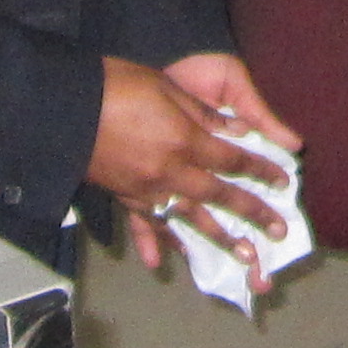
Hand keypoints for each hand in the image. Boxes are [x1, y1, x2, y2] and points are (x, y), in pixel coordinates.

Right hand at [91, 52, 298, 273]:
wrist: (63, 105)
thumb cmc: (117, 84)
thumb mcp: (167, 87)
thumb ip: (203, 113)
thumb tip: (236, 130)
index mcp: (184, 140)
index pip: (233, 161)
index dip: (262, 170)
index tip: (284, 181)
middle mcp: (169, 172)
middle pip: (219, 196)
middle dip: (252, 213)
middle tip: (278, 230)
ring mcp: (146, 189)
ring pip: (190, 219)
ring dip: (218, 238)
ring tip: (245, 255)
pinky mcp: (123, 196)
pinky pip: (146, 225)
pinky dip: (156, 244)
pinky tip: (162, 263)